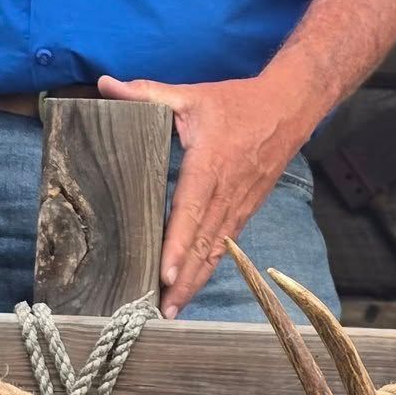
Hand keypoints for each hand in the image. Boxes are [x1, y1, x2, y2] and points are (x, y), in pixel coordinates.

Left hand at [97, 71, 310, 316]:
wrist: (289, 108)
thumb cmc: (238, 103)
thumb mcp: (192, 95)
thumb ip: (147, 93)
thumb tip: (106, 84)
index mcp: (211, 164)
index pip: (191, 210)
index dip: (178, 244)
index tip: (165, 273)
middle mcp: (228, 192)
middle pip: (203, 243)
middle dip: (184, 279)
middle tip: (162, 310)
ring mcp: (240, 204)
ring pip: (216, 250)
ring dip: (196, 281)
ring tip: (174, 309)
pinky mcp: (247, 209)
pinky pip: (226, 244)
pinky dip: (209, 267)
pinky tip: (193, 286)